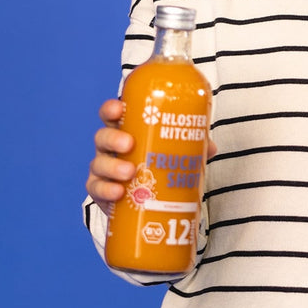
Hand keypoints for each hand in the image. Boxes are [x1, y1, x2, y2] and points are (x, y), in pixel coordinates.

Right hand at [86, 98, 217, 215]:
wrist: (144, 199)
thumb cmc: (156, 163)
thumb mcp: (172, 151)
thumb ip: (191, 145)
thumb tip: (210, 147)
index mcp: (126, 130)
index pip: (112, 114)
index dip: (111, 109)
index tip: (119, 108)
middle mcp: (110, 148)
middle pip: (103, 136)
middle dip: (113, 138)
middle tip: (129, 144)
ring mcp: (104, 170)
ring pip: (98, 163)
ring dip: (112, 166)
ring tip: (129, 172)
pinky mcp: (101, 192)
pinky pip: (97, 189)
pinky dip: (106, 190)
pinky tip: (118, 192)